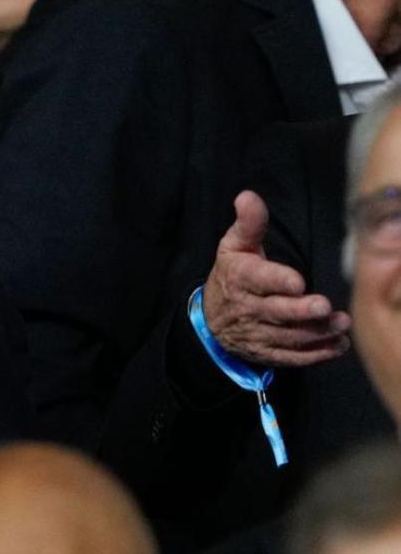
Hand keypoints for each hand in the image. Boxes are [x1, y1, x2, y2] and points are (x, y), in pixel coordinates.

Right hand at [202, 191, 350, 367]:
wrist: (212, 319)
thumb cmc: (232, 275)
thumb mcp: (234, 246)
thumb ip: (248, 223)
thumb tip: (248, 196)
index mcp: (240, 278)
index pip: (257, 279)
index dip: (277, 280)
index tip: (298, 281)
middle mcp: (248, 308)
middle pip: (275, 312)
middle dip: (300, 311)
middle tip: (324, 306)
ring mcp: (258, 334)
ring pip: (288, 336)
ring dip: (316, 332)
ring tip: (341, 324)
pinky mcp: (268, 352)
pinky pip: (292, 357)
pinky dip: (316, 353)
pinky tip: (337, 344)